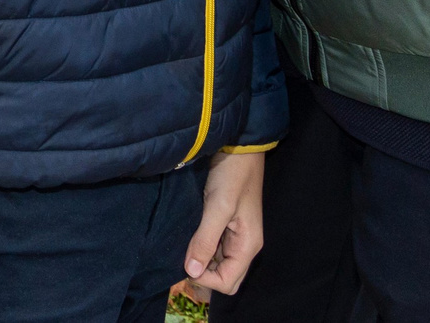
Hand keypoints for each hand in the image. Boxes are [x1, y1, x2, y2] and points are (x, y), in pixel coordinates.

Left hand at [184, 148, 265, 294]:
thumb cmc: (231, 174)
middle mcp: (243, 244)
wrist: (237, 146)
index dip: (205, 279)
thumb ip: (205, 240)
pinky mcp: (225, 223)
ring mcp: (234, 234)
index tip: (185, 262)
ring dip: (200, 258)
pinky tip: (187, 235)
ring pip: (217, 262)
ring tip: (181, 244)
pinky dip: (200, 246)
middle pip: (224, 276)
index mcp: (248, 245)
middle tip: (181, 255)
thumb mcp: (218, 207)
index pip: (228, 282)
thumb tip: (191, 272)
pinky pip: (213, 246)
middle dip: (203, 273)